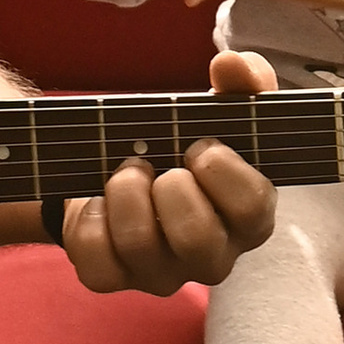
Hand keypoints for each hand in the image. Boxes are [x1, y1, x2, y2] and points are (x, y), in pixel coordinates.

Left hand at [61, 49, 278, 294]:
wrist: (119, 164)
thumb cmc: (182, 143)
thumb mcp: (217, 109)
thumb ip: (242, 82)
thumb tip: (233, 64)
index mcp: (248, 219)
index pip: (253, 209)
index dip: (223, 170)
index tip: (200, 144)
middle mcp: (212, 256)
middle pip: (198, 240)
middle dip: (171, 188)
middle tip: (158, 162)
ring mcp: (162, 274)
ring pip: (141, 247)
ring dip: (125, 193)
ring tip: (126, 171)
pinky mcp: (112, 278)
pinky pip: (96, 262)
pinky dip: (90, 219)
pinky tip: (98, 200)